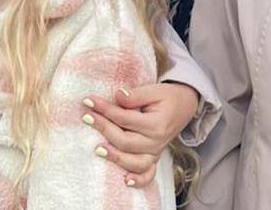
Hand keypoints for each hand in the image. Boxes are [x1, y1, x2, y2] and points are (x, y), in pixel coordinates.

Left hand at [82, 81, 198, 186]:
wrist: (184, 106)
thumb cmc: (166, 97)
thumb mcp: (154, 90)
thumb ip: (135, 95)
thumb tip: (117, 96)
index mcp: (156, 124)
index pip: (124, 118)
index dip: (105, 109)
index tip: (89, 101)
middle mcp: (156, 141)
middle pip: (125, 141)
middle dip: (103, 128)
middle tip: (86, 117)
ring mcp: (155, 152)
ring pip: (133, 161)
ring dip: (115, 157)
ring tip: (98, 149)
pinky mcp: (154, 158)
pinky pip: (148, 174)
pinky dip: (139, 180)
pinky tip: (126, 181)